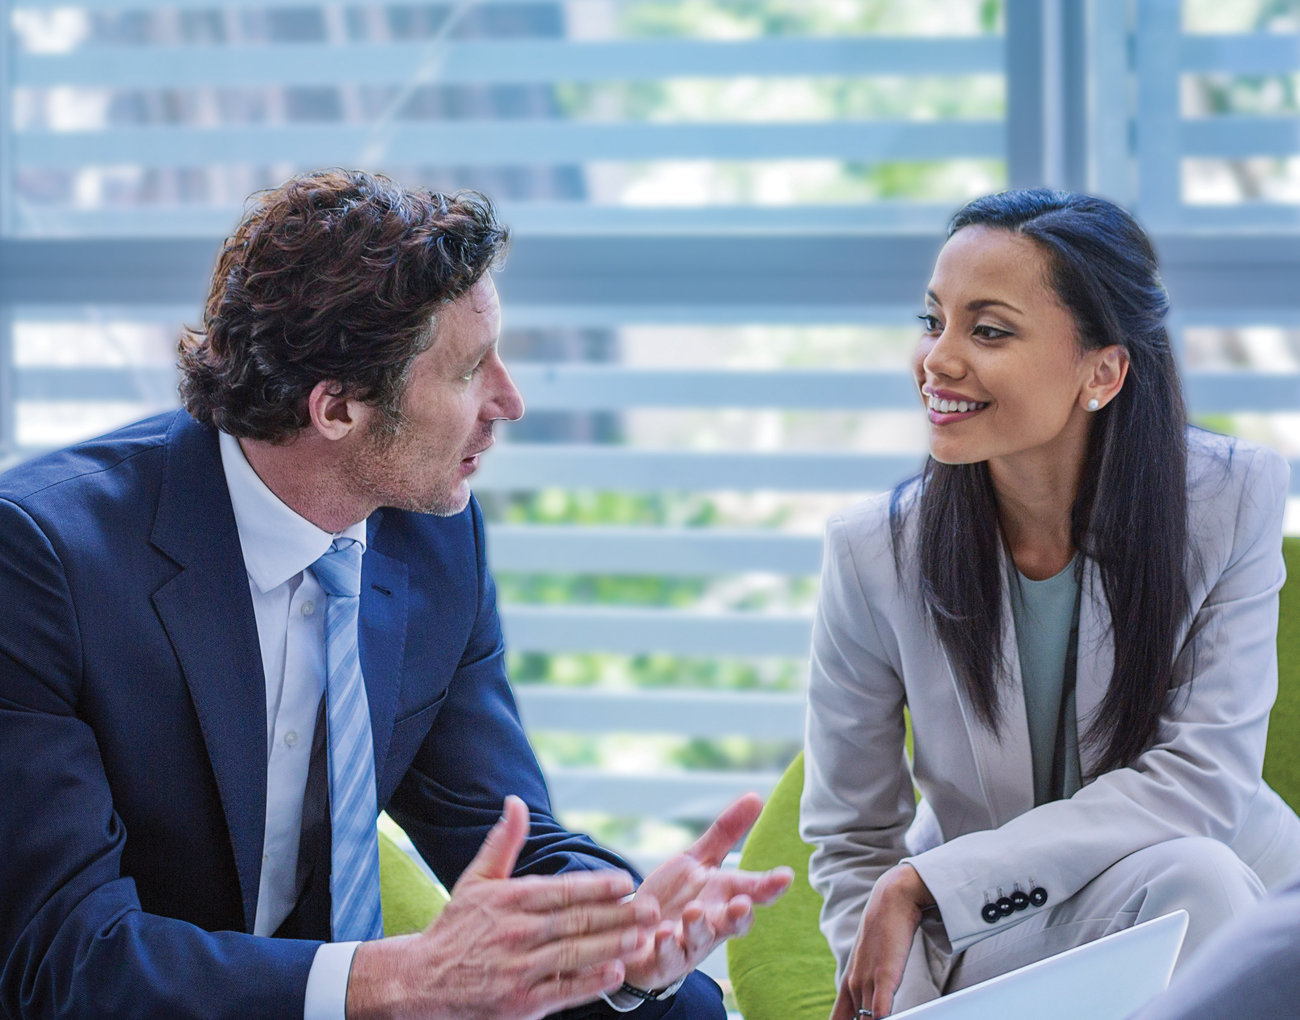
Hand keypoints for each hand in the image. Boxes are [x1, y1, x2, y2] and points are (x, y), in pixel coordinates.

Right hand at [346, 795, 658, 1019]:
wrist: (420, 981)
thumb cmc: (455, 928)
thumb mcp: (476, 880)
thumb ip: (503, 841)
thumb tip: (515, 801)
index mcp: (510, 900)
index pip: (561, 890)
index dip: (597, 885)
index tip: (627, 881)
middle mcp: (515, 933)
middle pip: (576, 922)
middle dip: (618, 915)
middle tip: (652, 907)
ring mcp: (517, 970)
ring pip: (574, 955)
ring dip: (612, 946)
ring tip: (643, 937)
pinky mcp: (519, 1004)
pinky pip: (562, 991)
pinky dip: (590, 983)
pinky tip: (616, 973)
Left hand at [622, 793, 793, 992]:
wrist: (633, 932)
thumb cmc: (673, 897)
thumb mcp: (696, 860)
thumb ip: (725, 833)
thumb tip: (756, 796)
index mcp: (723, 898)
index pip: (752, 893)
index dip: (770, 886)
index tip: (786, 876)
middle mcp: (711, 924)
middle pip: (732, 923)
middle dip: (739, 914)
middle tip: (742, 903)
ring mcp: (687, 944)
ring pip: (700, 940)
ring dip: (698, 927)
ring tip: (694, 911)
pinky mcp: (661, 961)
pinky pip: (666, 957)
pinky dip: (665, 946)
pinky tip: (662, 933)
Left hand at [830, 864, 934, 1019]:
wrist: (891, 901)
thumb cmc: (884, 932)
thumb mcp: (871, 961)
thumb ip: (871, 986)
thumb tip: (874, 1008)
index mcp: (849, 982)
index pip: (839, 1018)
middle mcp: (855, 983)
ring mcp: (868, 980)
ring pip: (866, 1019)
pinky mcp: (884, 975)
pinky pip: (881, 1007)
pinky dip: (882, 1018)